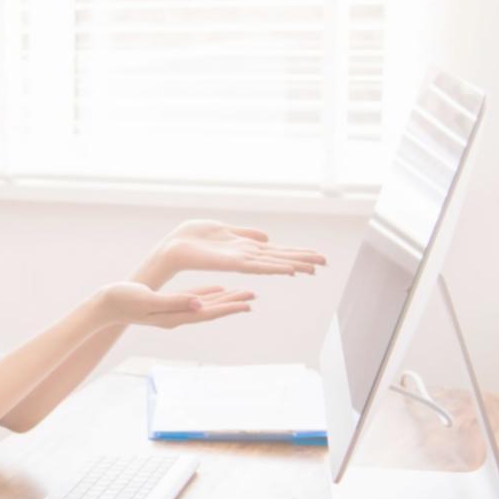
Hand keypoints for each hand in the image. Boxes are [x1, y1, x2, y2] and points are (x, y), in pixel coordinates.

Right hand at [100, 282, 253, 328]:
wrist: (105, 304)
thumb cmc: (123, 300)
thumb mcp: (149, 299)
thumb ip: (175, 302)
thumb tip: (200, 304)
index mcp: (174, 317)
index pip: (208, 313)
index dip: (228, 308)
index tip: (248, 303)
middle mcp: (177, 316)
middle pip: (211, 310)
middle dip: (232, 303)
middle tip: (253, 295)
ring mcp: (172, 311)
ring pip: (205, 305)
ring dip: (224, 299)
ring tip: (243, 293)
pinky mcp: (167, 304)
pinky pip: (193, 298)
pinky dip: (208, 293)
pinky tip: (218, 288)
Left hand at [148, 220, 326, 283]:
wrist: (172, 247)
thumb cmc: (192, 238)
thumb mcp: (223, 229)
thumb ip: (245, 233)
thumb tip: (267, 237)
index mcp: (245, 248)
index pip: (276, 251)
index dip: (296, 253)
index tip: (317, 256)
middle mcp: (246, 256)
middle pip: (279, 258)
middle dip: (302, 259)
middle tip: (325, 263)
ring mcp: (240, 260)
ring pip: (273, 262)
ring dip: (294, 264)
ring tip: (315, 267)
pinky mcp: (232, 263)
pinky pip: (258, 265)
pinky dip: (275, 267)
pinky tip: (290, 269)